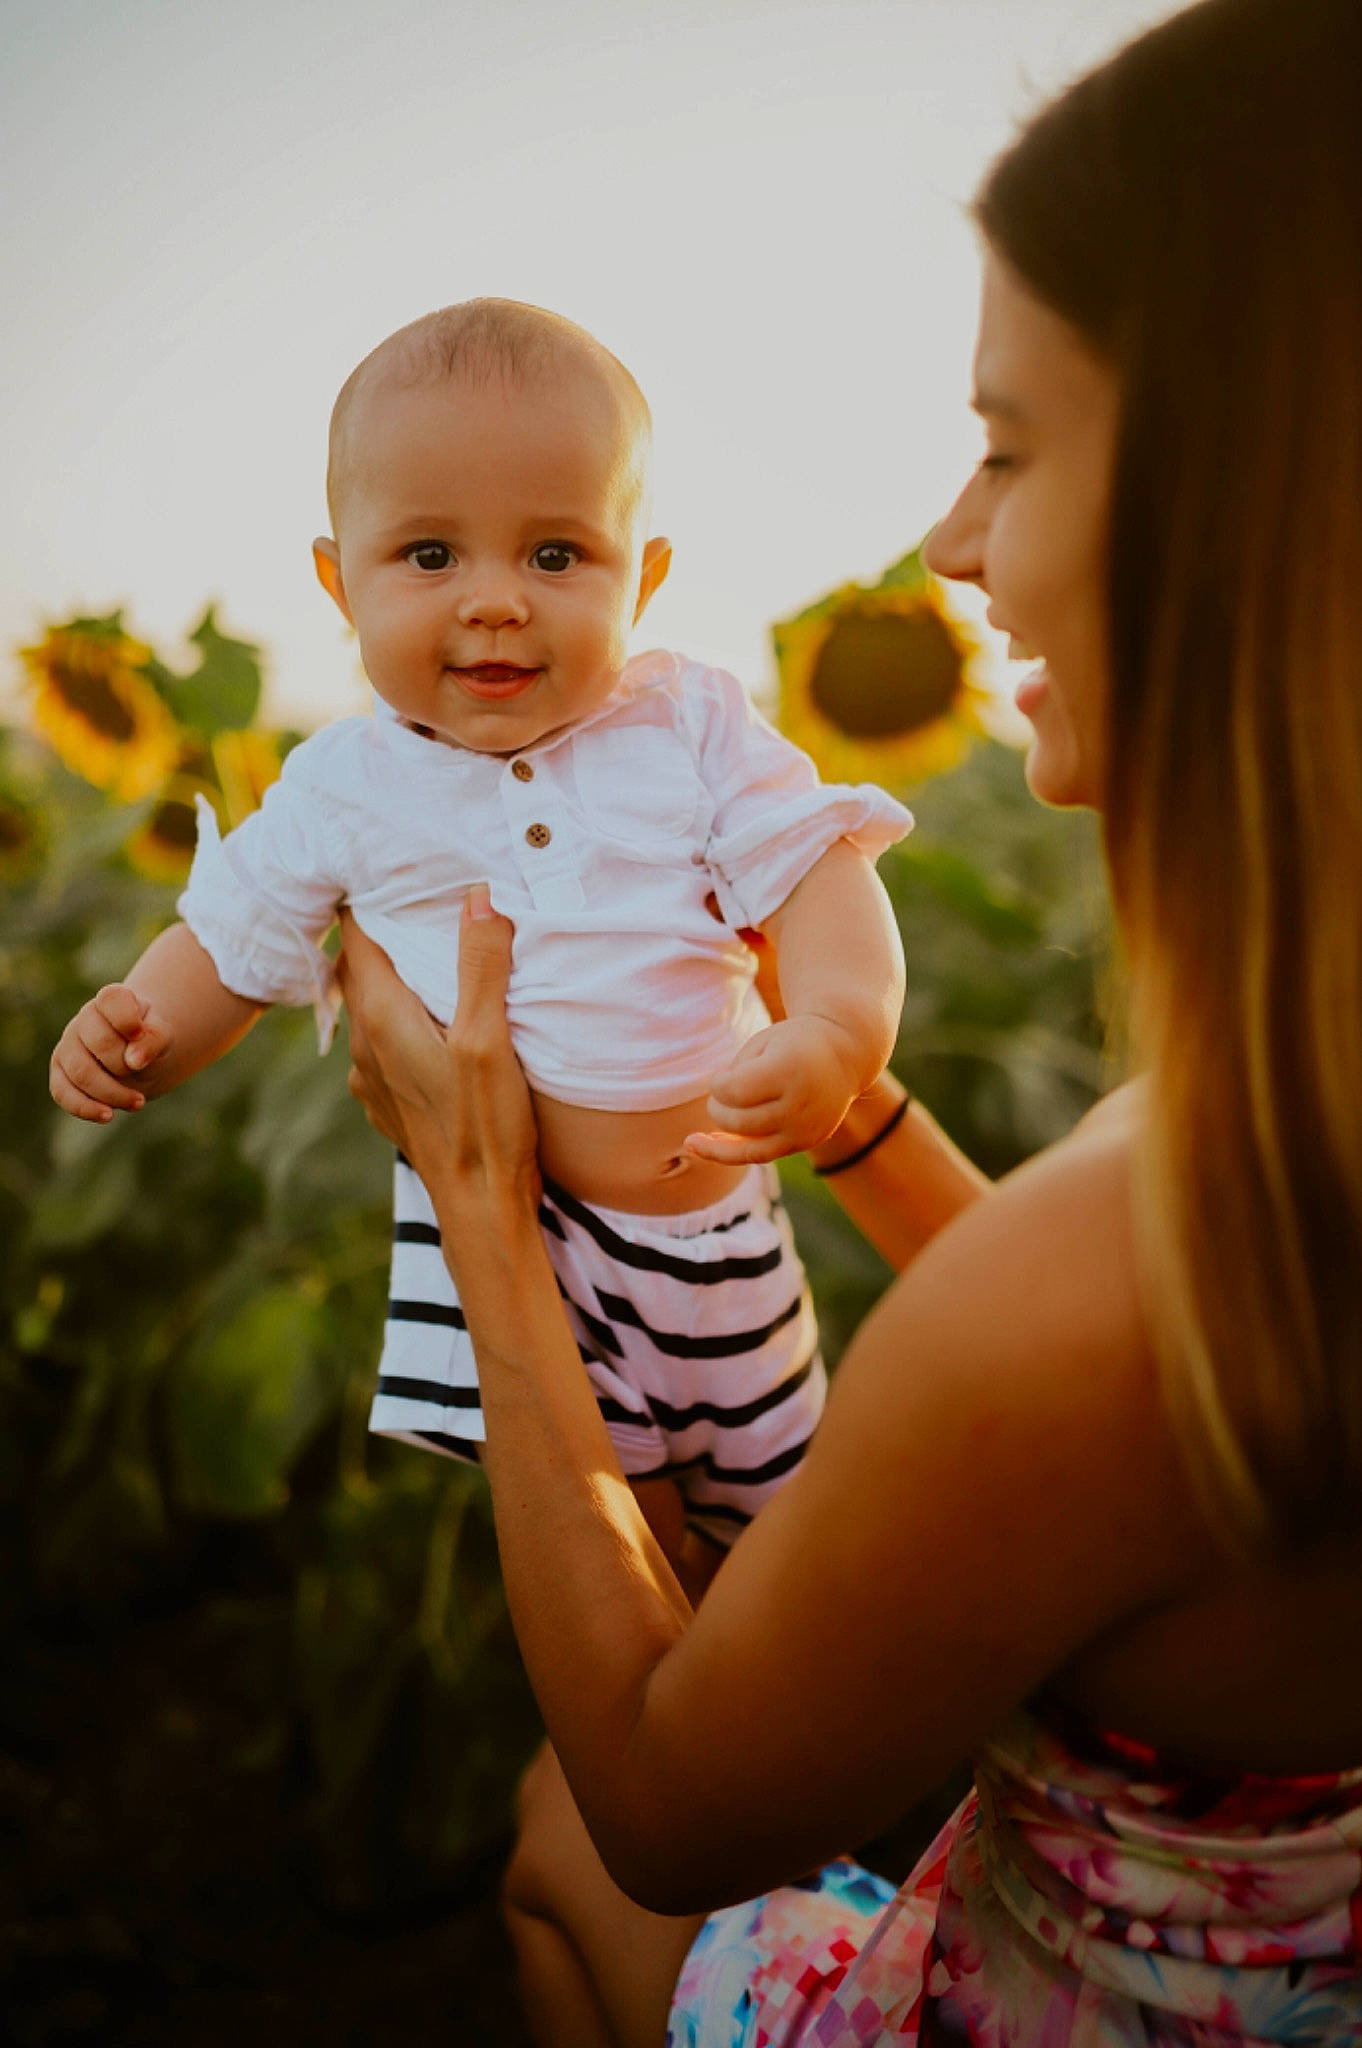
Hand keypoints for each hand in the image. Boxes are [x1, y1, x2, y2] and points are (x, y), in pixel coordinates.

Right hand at [49, 985, 173, 1121]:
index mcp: (111, 1001)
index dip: (127, 1020)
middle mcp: (85, 1019)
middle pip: (100, 1043)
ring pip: (82, 1073)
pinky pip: (62, 1092)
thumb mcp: (163, 1035)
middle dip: (126, 1064)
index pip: (112, 1000)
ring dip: (112, 1093)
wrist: (139, 1054)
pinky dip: (85, 1107)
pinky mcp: (61, 1073)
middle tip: (144, 1072)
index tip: (141, 1033)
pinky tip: (108, 1116)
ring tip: (139, 1102)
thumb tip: (134, 1060)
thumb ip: (154, 1039)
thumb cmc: (150, 1039)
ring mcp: (69, 1046)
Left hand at [335, 889, 540, 1210]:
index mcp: (383, 1017)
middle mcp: (364, 1044)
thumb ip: (481, 966)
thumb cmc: (486, 1126)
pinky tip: (430, 1025)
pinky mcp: (387, 1104)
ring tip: (423, 955)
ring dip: (388, 980)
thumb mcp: (491, 1039)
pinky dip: (397, 1021)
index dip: (365, 898)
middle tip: (406, 898)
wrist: (479, 1210)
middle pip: (355, 969)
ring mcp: (370, 1079)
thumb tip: (478, 895)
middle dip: (376, 934)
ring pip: (367, 1009)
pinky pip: (381, 1045)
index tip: (382, 865)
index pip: (356, 936)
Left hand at [683, 1013, 861, 1165]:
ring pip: (746, 1146)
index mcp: (789, 1070)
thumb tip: (708, 1131)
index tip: (721, 1073)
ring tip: (699, 1132)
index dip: (717, 1083)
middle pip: (737, 1120)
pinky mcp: (806, 1142)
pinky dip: (729, 1154)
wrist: (845, 1053)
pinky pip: (760, 1156)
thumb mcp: (761, 1044)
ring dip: (718, 1135)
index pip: (732, 1091)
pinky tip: (703, 1146)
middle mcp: (801, 1104)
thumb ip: (734, 1079)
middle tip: (721, 1092)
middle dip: (717, 1107)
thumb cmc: (793, 1043)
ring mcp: (805, 1129)